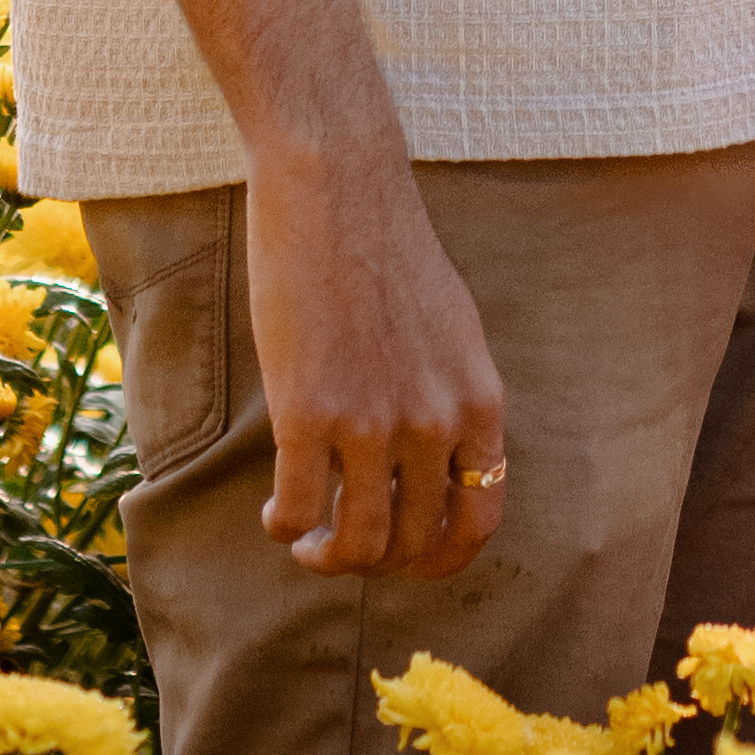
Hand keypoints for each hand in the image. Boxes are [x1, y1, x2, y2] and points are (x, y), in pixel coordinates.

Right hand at [242, 132, 512, 581]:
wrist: (338, 190)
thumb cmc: (389, 251)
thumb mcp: (453, 332)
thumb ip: (450, 401)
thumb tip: (434, 472)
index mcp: (479, 403)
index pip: (479, 519)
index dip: (442, 559)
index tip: (407, 560)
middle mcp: (434, 423)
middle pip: (413, 543)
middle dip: (378, 563)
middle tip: (344, 548)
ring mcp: (371, 423)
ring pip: (356, 544)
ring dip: (328, 560)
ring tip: (307, 543)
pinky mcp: (307, 414)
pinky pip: (297, 510)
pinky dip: (284, 527)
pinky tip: (275, 514)